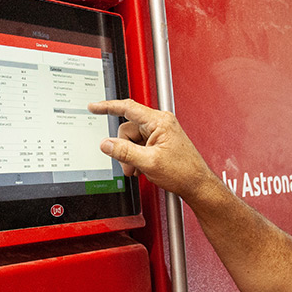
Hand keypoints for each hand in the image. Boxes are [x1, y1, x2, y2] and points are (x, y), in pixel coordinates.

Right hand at [89, 98, 215, 202]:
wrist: (196, 184)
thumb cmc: (183, 172)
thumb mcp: (148, 162)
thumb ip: (124, 152)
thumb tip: (106, 143)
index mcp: (159, 121)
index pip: (128, 108)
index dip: (107, 107)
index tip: (94, 107)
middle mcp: (160, 123)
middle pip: (127, 129)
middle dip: (124, 148)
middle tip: (130, 165)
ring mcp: (160, 132)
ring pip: (132, 139)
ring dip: (130, 156)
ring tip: (138, 169)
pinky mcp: (160, 141)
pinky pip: (140, 145)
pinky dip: (137, 157)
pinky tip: (143, 167)